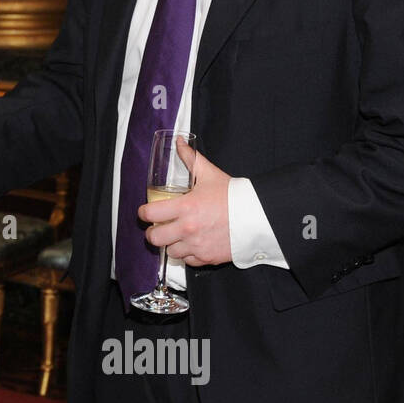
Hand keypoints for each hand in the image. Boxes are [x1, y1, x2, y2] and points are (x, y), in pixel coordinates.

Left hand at [139, 143, 232, 266]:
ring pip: (170, 251)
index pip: (149, 214)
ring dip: (172, 243)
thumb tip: (179, 142)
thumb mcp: (209, 174)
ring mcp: (197, 245)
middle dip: (153, 232)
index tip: (147, 211)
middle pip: (153, 238)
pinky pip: (187, 260)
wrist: (259, 216)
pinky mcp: (207, 258)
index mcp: (185, 207)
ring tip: (179, 235)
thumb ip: (191, 158)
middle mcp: (188, 229)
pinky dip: (188, 253)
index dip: (144, 212)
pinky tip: (193, 242)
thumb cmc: (234, 196)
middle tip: (159, 226)